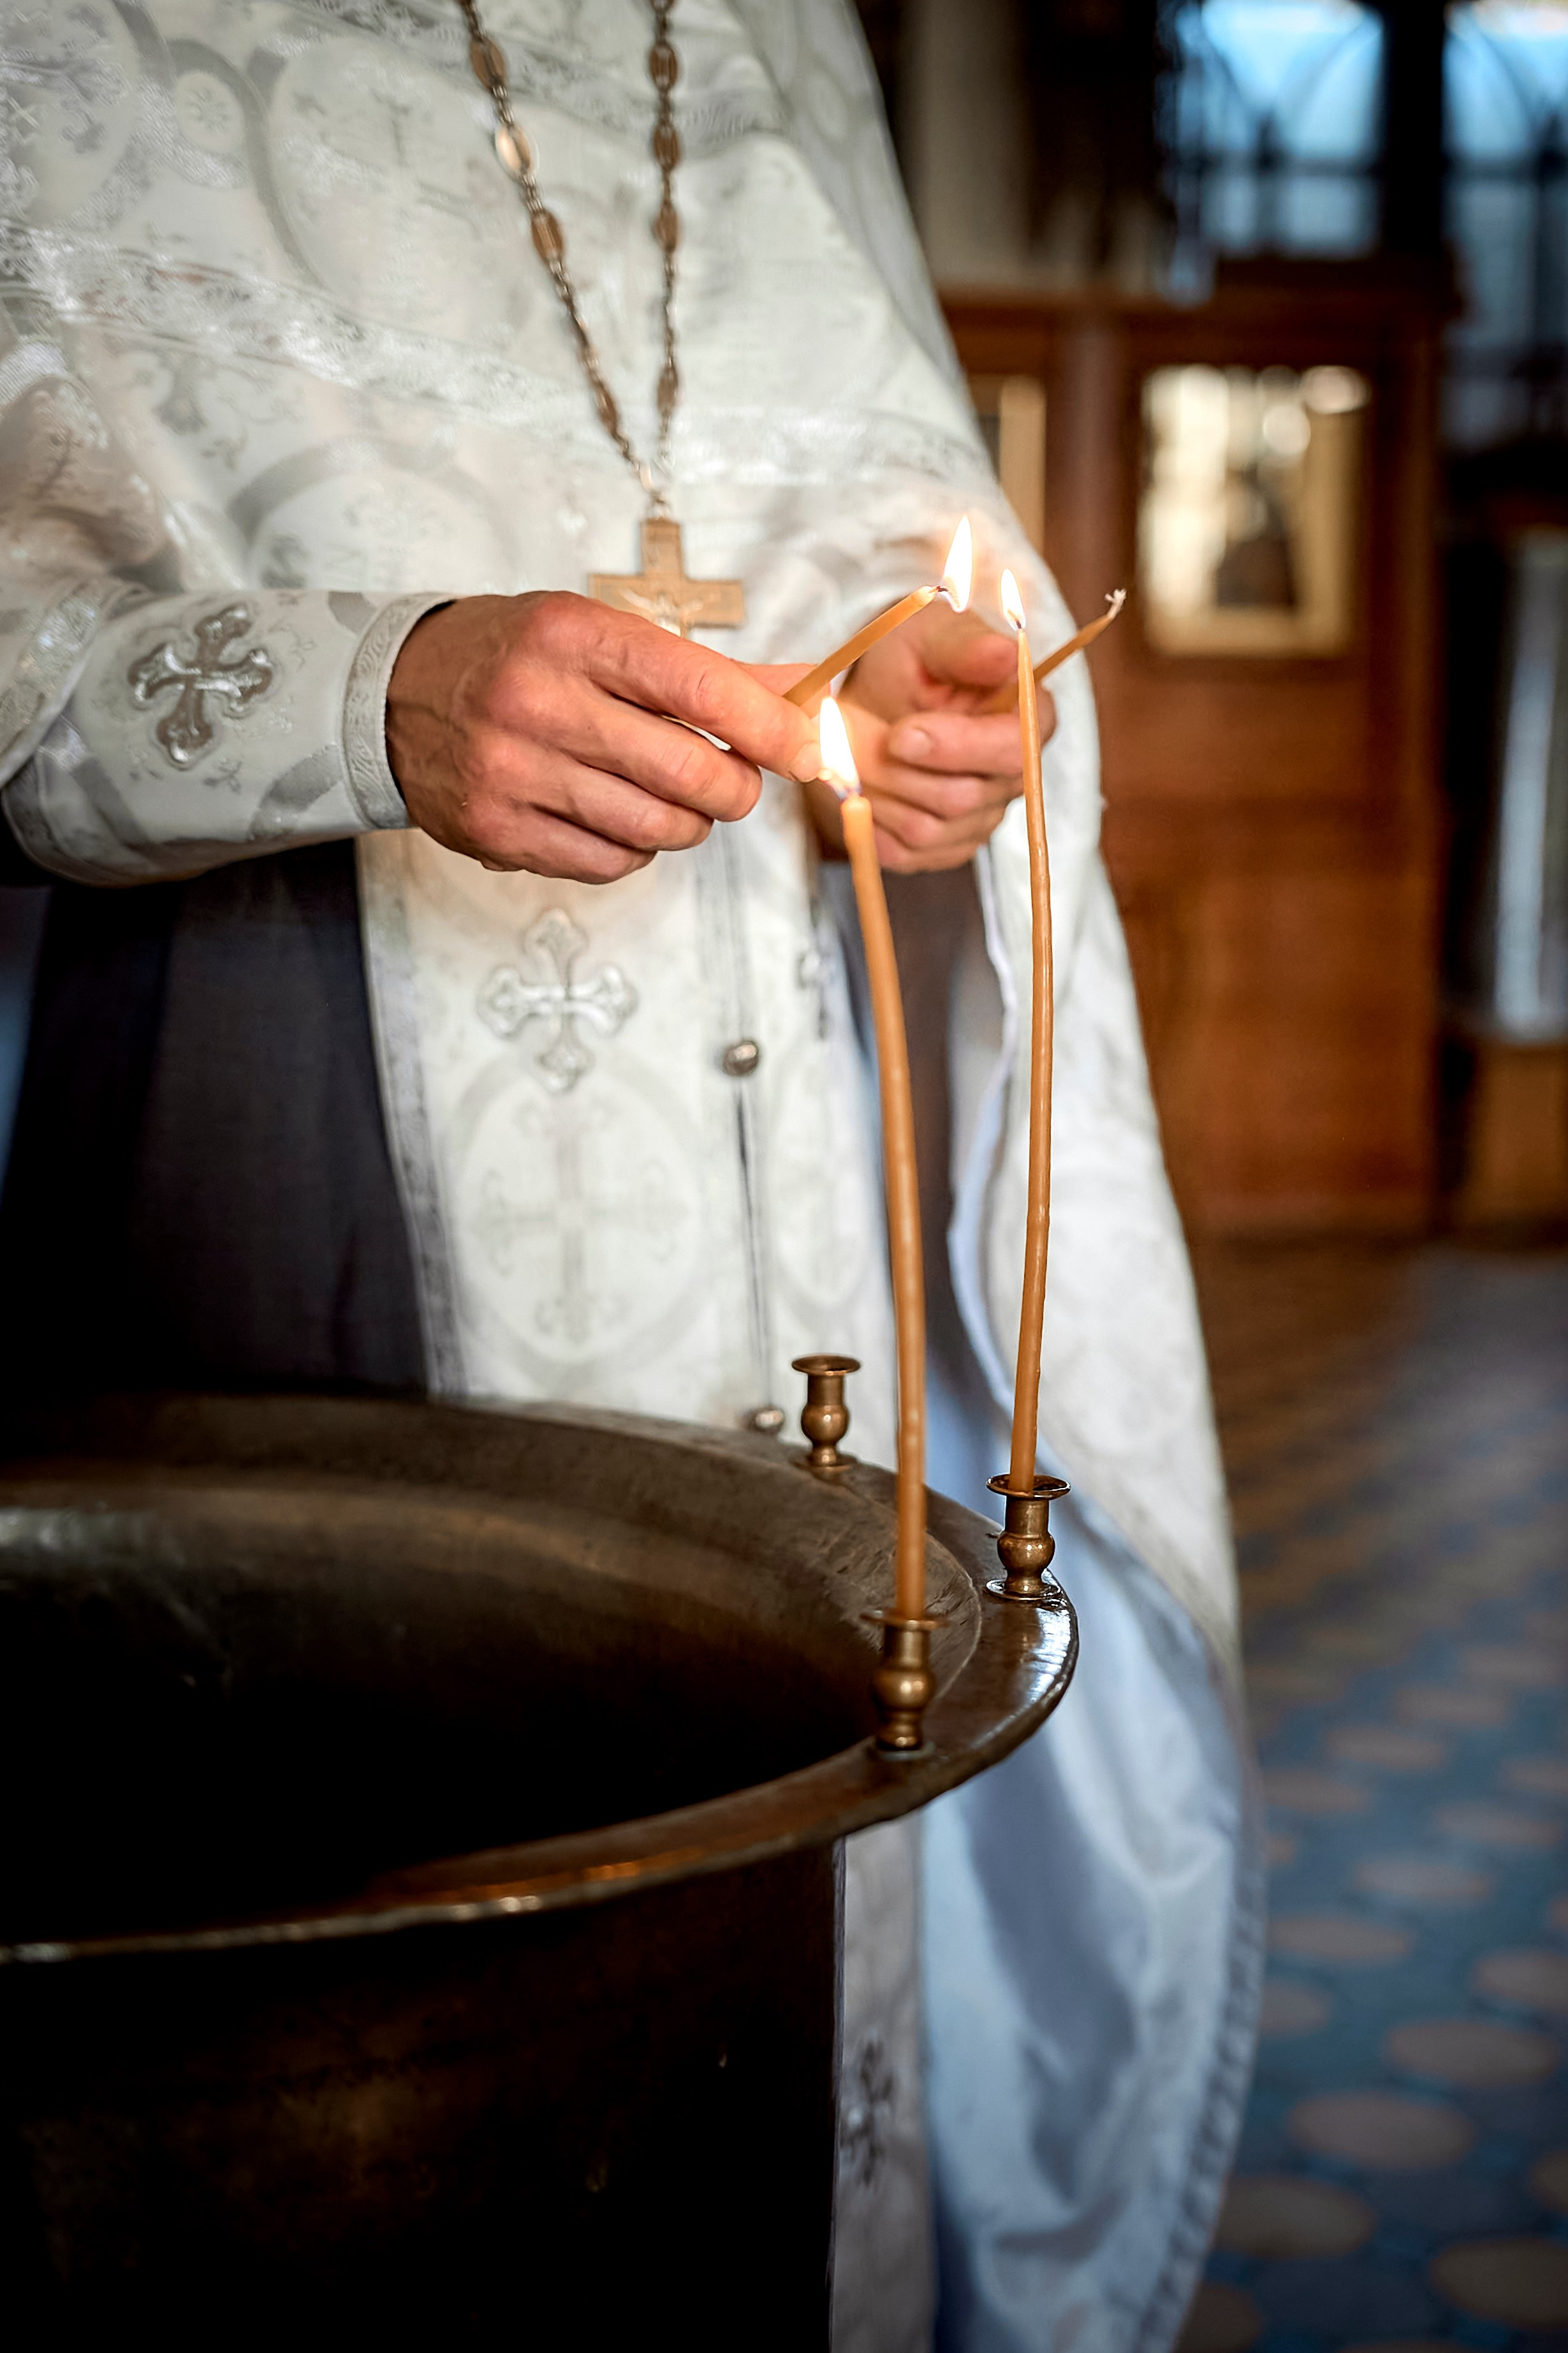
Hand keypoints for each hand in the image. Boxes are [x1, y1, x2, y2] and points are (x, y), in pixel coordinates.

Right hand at [386, 592, 822, 881]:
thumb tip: (799, 693)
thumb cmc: (517, 657)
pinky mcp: (497, 830)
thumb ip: (703, 671)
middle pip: (690, 772)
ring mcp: (514, 773)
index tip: (806, 751)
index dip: (771, 729)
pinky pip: (610, 861)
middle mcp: (540, 703)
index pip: (702, 690)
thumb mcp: (601, 635)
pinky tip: (616, 816)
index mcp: (575, 637)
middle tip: (732, 780)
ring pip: (657, 826)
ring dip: (687, 821)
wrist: (396, 694)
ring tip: (668, 796)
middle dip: (735, 787)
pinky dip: (635, 847)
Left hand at [806, 601, 1055, 872]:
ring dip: (876, 791)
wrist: (874, 702)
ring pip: (926, 829)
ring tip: (853, 751)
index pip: (1013, 751)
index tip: (901, 733)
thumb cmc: (911, 662)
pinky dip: (869, 820)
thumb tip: (1007, 653)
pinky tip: (862, 784)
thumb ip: (966, 646)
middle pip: (962, 798)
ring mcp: (982, 818)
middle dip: (896, 769)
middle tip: (854, 734)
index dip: (955, 747)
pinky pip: (904, 853)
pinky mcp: (946, 849)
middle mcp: (1014, 777)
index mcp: (1030, 718)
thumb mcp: (931, 635)